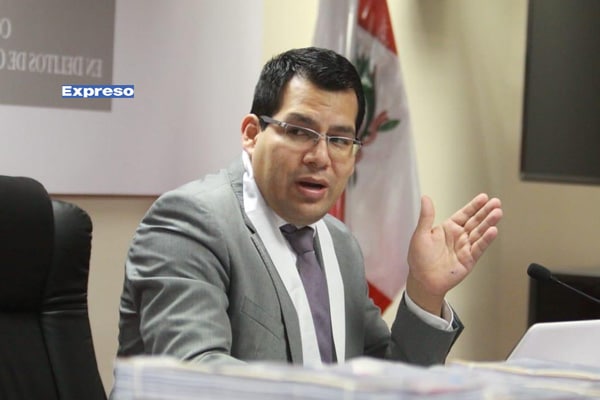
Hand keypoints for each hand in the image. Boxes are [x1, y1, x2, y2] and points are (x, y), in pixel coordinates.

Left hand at [406, 193, 502, 314]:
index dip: (474, 206)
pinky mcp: (469, 259)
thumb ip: (426, 216)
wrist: (423, 280)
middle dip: (486, 212)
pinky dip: (486, 239)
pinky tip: (493, 231)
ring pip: (479, 233)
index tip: (484, 197)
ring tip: (497, 213)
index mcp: (447, 228)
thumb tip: (425, 198)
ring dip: (489, 223)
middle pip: (475, 221)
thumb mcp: (421, 234)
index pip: (464, 214)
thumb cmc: (419, 259)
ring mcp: (465, 247)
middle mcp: (458, 237)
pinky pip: (479, 247)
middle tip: (496, 203)